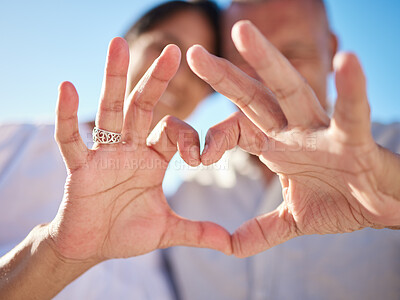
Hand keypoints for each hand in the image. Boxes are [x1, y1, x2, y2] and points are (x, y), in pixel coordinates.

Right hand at [50, 37, 230, 262]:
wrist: (92, 247)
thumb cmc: (125, 232)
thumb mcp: (166, 230)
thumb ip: (197, 232)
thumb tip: (230, 244)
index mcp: (152, 159)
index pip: (173, 131)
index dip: (189, 137)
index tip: (199, 158)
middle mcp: (130, 149)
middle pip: (143, 107)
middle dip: (156, 79)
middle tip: (173, 50)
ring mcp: (104, 155)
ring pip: (110, 111)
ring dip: (114, 79)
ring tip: (117, 44)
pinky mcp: (80, 167)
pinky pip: (72, 138)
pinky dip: (69, 115)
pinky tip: (68, 87)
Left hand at [188, 21, 399, 256]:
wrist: (382, 207)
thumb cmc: (340, 201)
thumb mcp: (293, 220)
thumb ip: (262, 231)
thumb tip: (230, 248)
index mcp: (277, 145)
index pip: (236, 129)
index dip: (214, 137)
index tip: (197, 154)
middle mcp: (294, 130)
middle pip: (253, 98)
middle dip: (225, 77)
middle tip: (194, 54)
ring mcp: (321, 130)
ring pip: (291, 90)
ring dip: (267, 62)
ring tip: (241, 33)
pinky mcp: (354, 139)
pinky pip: (351, 113)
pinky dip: (352, 90)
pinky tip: (348, 60)